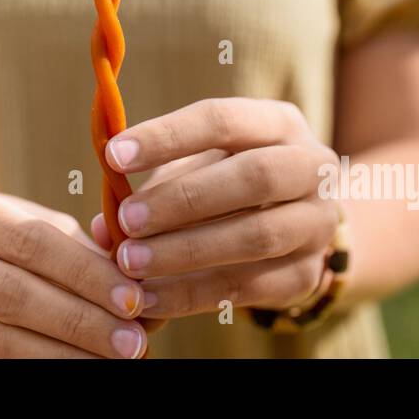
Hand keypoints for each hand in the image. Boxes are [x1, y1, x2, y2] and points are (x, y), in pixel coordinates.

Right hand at [0, 175, 148, 357]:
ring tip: (110, 360)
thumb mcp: (22, 219)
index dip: (83, 273)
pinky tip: (72, 368)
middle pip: (7, 294)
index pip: (26, 240)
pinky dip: (33, 369)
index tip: (133, 297)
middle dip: (78, 321)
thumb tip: (138, 283)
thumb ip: (74, 244)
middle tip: (131, 341)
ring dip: (60, 356)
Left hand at [89, 98, 338, 321]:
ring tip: (130, 263)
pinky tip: (150, 298)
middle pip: (253, 176)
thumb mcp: (202, 165)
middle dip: (183, 198)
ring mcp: (316, 223)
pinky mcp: (306, 275)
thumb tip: (101, 225)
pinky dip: (193, 294)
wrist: (300, 227)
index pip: (222, 119)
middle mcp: (312, 167)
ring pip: (255, 235)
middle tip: (126, 220)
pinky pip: (249, 288)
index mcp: (279, 123)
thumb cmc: (232, 183)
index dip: (167, 136)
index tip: (114, 156)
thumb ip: (157, 184)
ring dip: (186, 250)